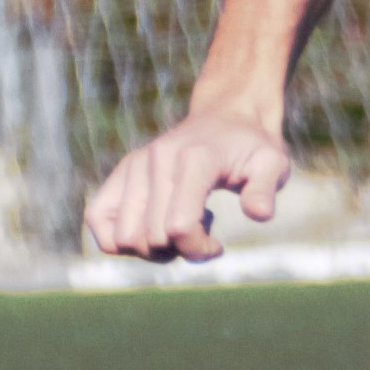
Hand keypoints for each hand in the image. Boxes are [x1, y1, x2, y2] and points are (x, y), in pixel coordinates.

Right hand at [84, 108, 294, 261]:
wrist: (226, 117)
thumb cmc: (251, 147)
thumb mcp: (272, 163)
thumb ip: (266, 187)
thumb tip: (258, 214)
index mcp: (193, 159)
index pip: (178, 225)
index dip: (197, 250)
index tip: (218, 245)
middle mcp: (156, 160)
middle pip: (152, 238)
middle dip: (180, 251)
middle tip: (203, 236)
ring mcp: (135, 165)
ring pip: (123, 237)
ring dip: (151, 249)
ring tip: (177, 229)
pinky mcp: (121, 173)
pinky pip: (96, 219)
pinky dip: (119, 240)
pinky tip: (150, 229)